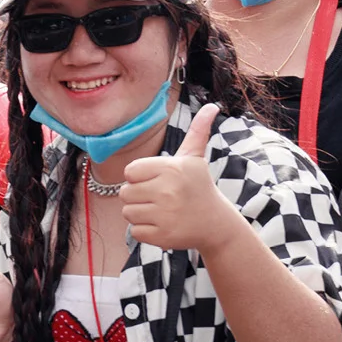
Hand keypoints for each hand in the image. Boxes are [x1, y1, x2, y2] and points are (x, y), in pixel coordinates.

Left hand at [121, 104, 236, 250]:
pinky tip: (163, 225)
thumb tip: (213, 106)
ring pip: (127, 212)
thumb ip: (197, 132)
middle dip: (138, 195)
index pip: (129, 172)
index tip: (159, 180)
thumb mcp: (194, 158)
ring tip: (162, 210)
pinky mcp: (162, 235)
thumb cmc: (197, 186)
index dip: (140, 177)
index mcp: (172, 169)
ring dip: (140, 213)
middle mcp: (168, 191)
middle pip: (124, 193)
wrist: (216, 223)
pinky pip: (134, 231)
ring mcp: (165, 215)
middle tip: (161, 197)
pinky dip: (145, 230)